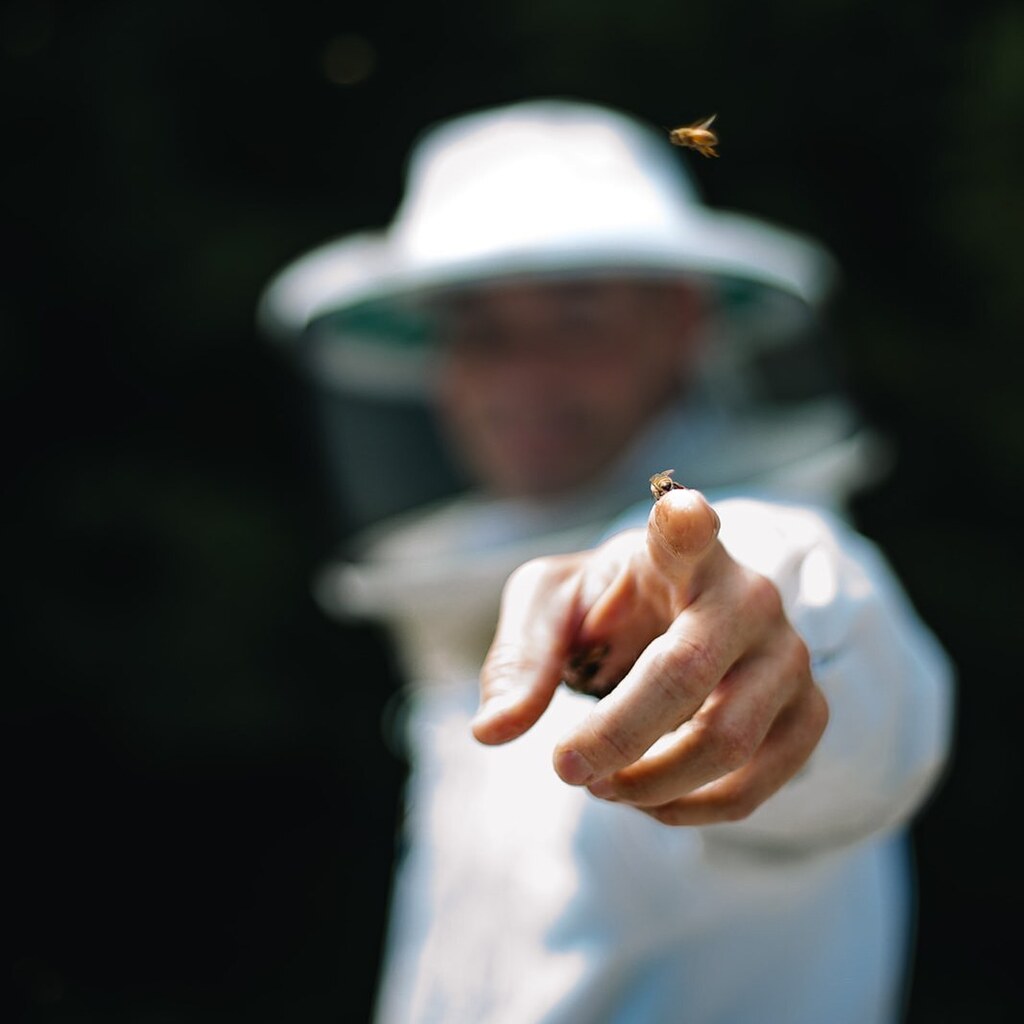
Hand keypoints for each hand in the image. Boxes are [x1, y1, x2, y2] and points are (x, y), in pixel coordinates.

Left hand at [471, 488, 827, 824]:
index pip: (688, 529)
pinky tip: (647, 801)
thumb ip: (521, 658)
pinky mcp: (808, 713)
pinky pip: (757, 785)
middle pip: (685, 673)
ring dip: (649, 782)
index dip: (684, 523)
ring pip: (727, 741)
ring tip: (599, 786)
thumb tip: (492, 732)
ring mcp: (788, 656)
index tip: (678, 512)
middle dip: (615, 735)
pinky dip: (691, 808)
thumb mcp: (549, 609)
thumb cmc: (608, 606)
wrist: (675, 623)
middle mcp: (748, 596)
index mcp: (680, 553)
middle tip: (562, 768)